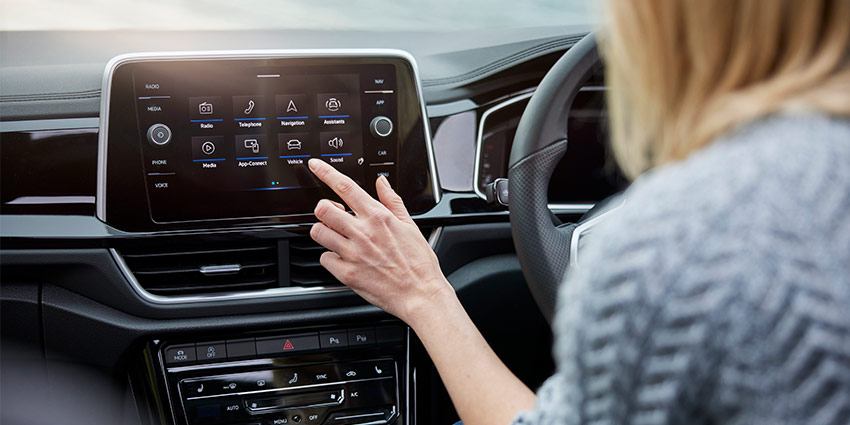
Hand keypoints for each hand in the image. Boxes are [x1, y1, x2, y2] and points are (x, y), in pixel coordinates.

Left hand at [307, 159, 451, 323]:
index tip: (315, 165)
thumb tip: (381, 182)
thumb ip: (392, 201)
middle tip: (332, 216)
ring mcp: (352, 253)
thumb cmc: (419, 263)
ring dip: (323, 232)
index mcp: (378, 217)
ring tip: (336, 237)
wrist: (420, 294)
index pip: (345, 186)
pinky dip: (330, 257)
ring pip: (318, 232)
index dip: (325, 172)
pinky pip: (324, 258)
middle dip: (324, 209)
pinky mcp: (346, 273)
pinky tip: (343, 259)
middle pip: (323, 209)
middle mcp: (362, 232)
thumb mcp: (410, 225)